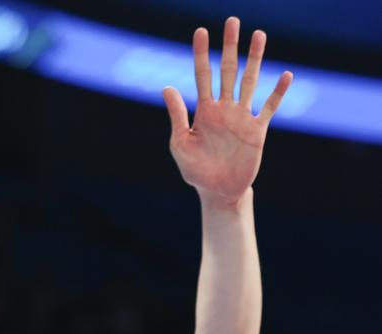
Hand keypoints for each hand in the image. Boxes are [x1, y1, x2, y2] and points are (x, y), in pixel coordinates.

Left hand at [164, 17, 291, 204]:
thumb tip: (166, 87)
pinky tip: (286, 75)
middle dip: (230, 47)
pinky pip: (269, 108)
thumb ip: (177, 116)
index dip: (201, 54)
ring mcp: (242, 118)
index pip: (202, 76)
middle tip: (232, 21)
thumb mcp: (180, 144)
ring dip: (255, 59)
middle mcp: (224, 109)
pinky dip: (277, 93)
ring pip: (250, 82)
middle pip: (228, 71)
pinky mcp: (257, 131)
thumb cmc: (196, 171)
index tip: (201, 31)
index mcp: (204, 111)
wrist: (217, 192)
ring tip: (258, 35)